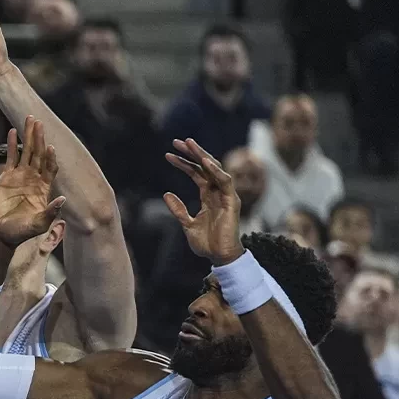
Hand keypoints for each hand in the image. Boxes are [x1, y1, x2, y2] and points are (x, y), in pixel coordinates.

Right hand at [0, 117, 63, 247]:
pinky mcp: (6, 177)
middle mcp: (34, 179)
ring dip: (28, 136)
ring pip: (26, 151)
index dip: (50, 157)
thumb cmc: (20, 232)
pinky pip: (11, 157)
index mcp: (44, 188)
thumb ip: (51, 212)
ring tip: (30, 119)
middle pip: (39, 154)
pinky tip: (13, 131)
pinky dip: (12, 144)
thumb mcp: (39, 224)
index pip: (50, 167)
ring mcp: (20, 176)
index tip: (50, 147)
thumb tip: (63, 199)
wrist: (0, 235)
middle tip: (40, 122)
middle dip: (39, 138)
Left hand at [163, 139, 244, 265]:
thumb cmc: (206, 243)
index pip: (196, 174)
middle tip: (177, 141)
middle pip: (205, 167)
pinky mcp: (232, 201)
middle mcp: (218, 192)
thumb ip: (178, 210)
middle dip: (192, 153)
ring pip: (215, 168)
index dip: (183, 163)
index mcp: (208, 196)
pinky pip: (225, 181)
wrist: (219, 257)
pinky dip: (215, 170)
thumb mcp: (187, 224)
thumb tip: (166, 194)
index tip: (168, 155)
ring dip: (202, 155)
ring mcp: (226, 195)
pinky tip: (204, 161)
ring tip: (188, 143)